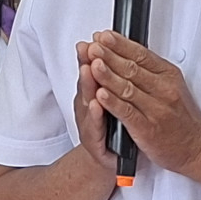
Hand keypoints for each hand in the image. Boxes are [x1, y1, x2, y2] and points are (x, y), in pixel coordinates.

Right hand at [71, 43, 118, 175]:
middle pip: (87, 82)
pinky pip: (95, 128)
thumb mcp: (112, 98)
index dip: (91, 54)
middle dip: (88, 63)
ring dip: (88, 85)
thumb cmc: (113, 128)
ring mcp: (89, 125)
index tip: (94, 39)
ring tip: (90, 69)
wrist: (112, 160)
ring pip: (88, 102)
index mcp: (94, 94)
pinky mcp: (94, 144)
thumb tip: (110, 50)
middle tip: (90, 49)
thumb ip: (109, 77)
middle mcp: (88, 107)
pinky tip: (97, 105)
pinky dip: (96, 116)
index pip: (91, 69)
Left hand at [80, 32, 200, 176]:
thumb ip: (150, 70)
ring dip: (107, 75)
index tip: (103, 36)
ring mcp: (156, 109)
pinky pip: (127, 112)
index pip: (141, 54)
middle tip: (93, 45)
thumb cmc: (181, 117)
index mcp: (168, 75)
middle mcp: (163, 90)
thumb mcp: (171, 85)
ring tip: (92, 63)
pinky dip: (113, 103)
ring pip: (127, 88)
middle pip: (132, 68)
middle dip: (109, 55)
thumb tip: (126, 50)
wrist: (197, 147)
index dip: (119, 44)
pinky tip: (100, 94)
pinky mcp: (148, 129)